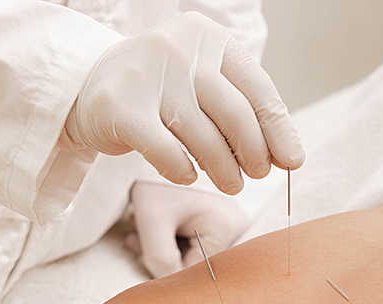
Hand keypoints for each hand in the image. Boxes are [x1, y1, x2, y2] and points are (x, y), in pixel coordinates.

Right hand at [62, 12, 304, 192]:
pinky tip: (187, 175)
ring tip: (230, 185)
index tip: (291, 162)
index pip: (258, 88)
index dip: (278, 130)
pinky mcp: (121, 107)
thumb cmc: (161, 94)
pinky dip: (183, 171)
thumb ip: (242, 111)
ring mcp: (148, 74)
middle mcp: (180, 48)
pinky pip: (167, 152)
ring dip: (224, 170)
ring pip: (203, 137)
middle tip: (255, 177)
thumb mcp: (204, 88)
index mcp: (209, 38)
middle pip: (235, 114)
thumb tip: (288, 155)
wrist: (90, 89)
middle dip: (253, 154)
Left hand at [127, 181, 247, 278]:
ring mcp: (230, 227)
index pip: (195, 271)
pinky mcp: (220, 225)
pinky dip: (171, 243)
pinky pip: (195, 246)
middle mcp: (237, 228)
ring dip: (164, 251)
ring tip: (142, 233)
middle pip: (196, 265)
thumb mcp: (152, 218)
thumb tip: (168, 285)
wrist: (156, 148)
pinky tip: (153, 231)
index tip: (142, 248)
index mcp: (226, 227)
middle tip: (138, 240)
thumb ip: (159, 257)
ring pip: (192, 257)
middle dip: (163, 258)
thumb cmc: (156, 183)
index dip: (165, 268)